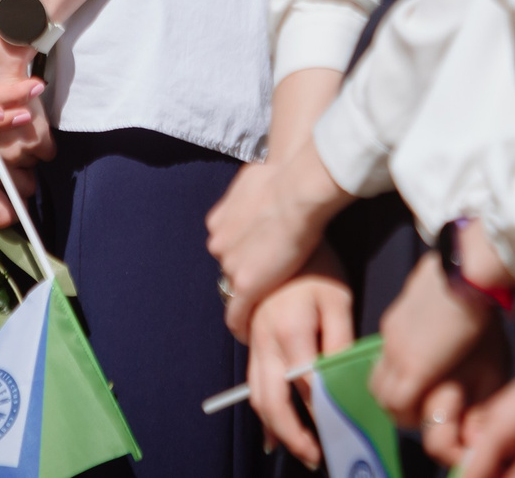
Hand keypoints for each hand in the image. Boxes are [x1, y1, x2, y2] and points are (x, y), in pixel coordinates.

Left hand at [205, 140, 356, 338]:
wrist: (296, 190)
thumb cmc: (287, 178)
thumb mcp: (257, 181)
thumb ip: (251, 195)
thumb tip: (261, 186)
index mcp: (219, 221)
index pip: (229, 248)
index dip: (244, 257)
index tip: (255, 265)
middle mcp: (218, 242)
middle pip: (231, 267)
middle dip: (247, 274)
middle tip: (268, 282)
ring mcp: (230, 264)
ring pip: (236, 288)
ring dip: (249, 294)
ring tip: (263, 306)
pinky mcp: (244, 285)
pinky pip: (236, 313)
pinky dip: (240, 325)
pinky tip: (246, 334)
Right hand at [244, 247, 353, 466]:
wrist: (280, 230)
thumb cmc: (316, 264)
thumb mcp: (338, 299)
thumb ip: (339, 342)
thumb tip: (342, 381)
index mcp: (290, 332)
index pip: (308, 388)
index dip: (324, 415)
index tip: (341, 434)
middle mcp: (265, 341)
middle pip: (273, 401)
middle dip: (293, 434)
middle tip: (314, 456)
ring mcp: (253, 340)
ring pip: (256, 395)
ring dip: (274, 427)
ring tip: (295, 448)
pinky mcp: (250, 337)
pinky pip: (251, 380)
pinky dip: (261, 407)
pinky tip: (270, 426)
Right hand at [372, 247, 510, 427]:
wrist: (469, 272)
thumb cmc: (484, 324)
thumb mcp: (491, 371)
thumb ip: (478, 405)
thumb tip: (473, 431)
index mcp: (416, 369)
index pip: (395, 407)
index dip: (408, 419)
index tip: (427, 419)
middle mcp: (395, 351)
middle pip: (380, 394)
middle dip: (396, 406)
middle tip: (420, 407)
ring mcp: (390, 332)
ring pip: (377, 371)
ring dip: (392, 384)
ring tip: (417, 383)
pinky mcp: (392, 316)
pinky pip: (384, 350)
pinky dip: (394, 362)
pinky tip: (420, 353)